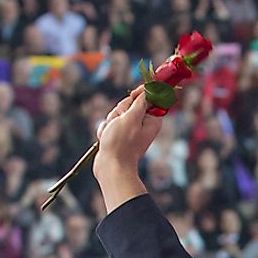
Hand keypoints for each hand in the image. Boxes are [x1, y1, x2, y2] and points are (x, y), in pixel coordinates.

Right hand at [93, 90, 159, 212]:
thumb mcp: (132, 117)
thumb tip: (150, 90)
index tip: (133, 95)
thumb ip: (141, 101)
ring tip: (111, 134)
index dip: (139, 94)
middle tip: (118, 124)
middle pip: (128, 104)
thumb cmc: (121, 144)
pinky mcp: (118, 135)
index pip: (147, 97)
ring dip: (110, 122)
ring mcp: (129, 130)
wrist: (110, 167)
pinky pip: (109, 124)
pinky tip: (106, 139)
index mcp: (152, 120)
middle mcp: (142, 124)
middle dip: (119, 111)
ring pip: (116, 113)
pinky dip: (106, 130)